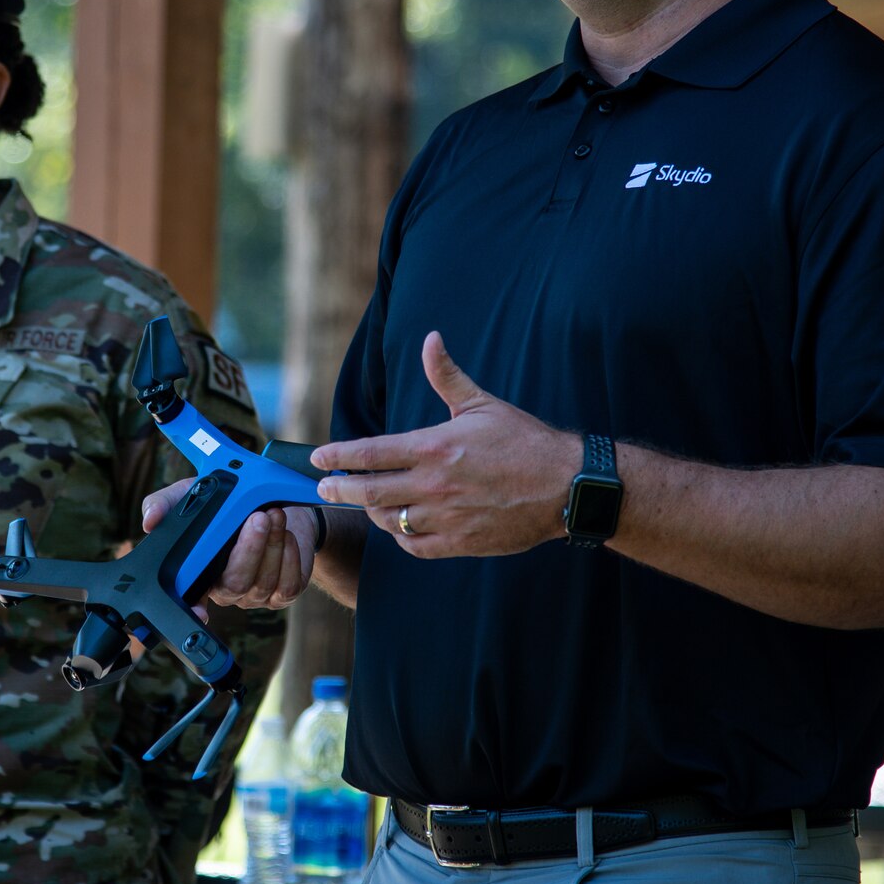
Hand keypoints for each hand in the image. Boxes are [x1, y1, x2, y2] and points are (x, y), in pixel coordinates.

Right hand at [140, 477, 317, 615]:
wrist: (275, 505)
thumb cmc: (228, 505)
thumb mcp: (191, 496)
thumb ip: (165, 505)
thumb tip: (149, 520)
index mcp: (199, 574)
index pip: (188, 601)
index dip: (192, 611)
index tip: (198, 613)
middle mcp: (225, 589)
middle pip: (235, 584)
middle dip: (248, 550)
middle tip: (257, 517)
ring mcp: (254, 594)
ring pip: (262, 582)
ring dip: (271, 545)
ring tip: (274, 514)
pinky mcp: (282, 592)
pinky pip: (287, 585)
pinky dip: (289, 558)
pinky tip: (285, 535)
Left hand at [311, 331, 580, 558]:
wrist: (565, 485)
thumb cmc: (524, 440)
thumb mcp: (482, 403)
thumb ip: (447, 375)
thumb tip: (431, 339)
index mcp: (433, 447)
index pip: (369, 453)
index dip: (337, 456)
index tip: (319, 458)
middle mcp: (433, 484)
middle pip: (368, 491)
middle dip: (339, 489)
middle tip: (324, 488)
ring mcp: (445, 516)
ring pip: (388, 520)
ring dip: (371, 511)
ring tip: (365, 502)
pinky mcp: (460, 541)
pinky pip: (415, 544)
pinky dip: (401, 536)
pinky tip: (399, 525)